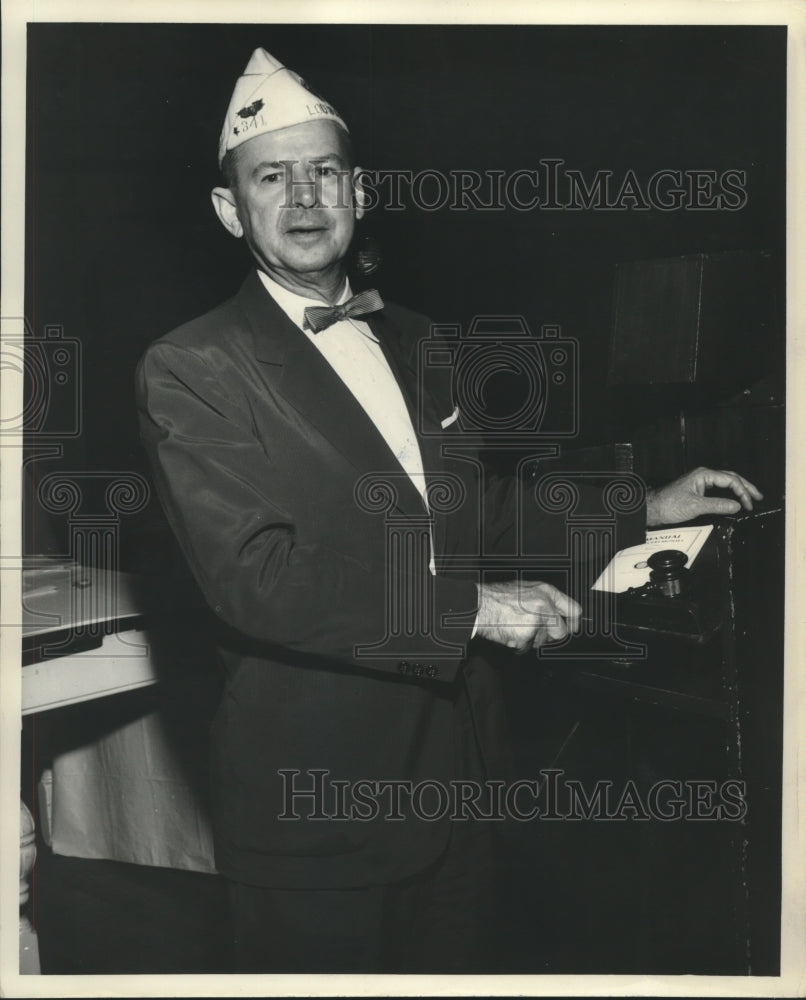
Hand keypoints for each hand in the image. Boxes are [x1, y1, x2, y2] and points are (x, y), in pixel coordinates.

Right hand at [475, 580, 581, 652]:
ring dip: (531, 639)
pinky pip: (528, 647)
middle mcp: (544, 605)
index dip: (573, 622)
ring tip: (515, 626)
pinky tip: (509, 632)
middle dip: (550, 636)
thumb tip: (557, 614)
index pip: (573, 609)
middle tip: (536, 631)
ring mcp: (536, 620)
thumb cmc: (496, 597)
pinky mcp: (527, 635)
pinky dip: (519, 644)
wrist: (478, 605)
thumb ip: (543, 600)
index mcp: (545, 591)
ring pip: (543, 641)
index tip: (571, 628)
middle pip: (561, 631)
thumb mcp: (525, 589)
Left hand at [645, 467, 762, 525]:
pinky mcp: (698, 491)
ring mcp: (700, 483)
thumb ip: (718, 505)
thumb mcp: (696, 506)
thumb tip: (737, 505)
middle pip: (731, 478)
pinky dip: (729, 494)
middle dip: (746, 487)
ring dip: (739, 490)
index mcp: (703, 475)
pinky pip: (718, 490)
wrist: (652, 509)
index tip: (748, 505)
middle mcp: (703, 476)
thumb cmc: (668, 504)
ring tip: (751, 498)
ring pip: (725, 483)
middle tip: (758, 496)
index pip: (730, 480)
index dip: (742, 492)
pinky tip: (734, 500)